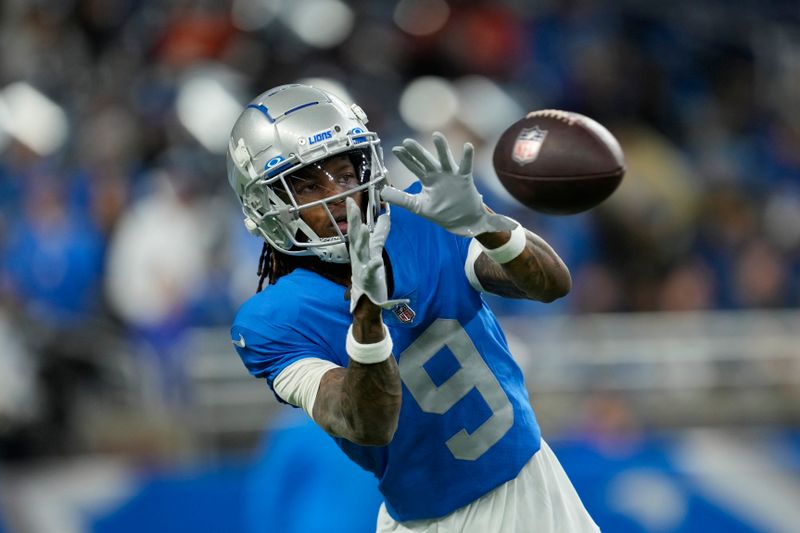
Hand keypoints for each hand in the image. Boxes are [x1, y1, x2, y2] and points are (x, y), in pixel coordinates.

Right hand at [346, 197, 407, 312]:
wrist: (367, 301)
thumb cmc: (369, 274)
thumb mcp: (374, 251)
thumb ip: (380, 234)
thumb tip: (385, 217)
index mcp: (359, 249)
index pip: (355, 229)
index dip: (353, 215)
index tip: (349, 200)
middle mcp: (358, 257)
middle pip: (355, 237)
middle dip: (353, 222)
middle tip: (352, 207)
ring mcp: (362, 268)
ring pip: (361, 252)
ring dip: (362, 240)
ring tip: (364, 228)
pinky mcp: (369, 279)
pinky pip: (371, 272)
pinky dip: (373, 266)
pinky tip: (377, 261)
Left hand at [381, 132, 516, 236]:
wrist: (462, 221)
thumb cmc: (442, 212)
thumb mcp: (418, 206)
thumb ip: (401, 199)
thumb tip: (382, 193)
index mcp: (427, 179)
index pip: (414, 166)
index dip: (405, 158)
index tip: (395, 149)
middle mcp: (438, 174)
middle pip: (426, 160)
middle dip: (417, 151)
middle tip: (407, 142)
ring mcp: (451, 175)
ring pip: (445, 159)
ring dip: (441, 148)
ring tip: (436, 135)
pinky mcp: (464, 179)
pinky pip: (466, 166)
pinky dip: (467, 157)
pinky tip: (467, 146)